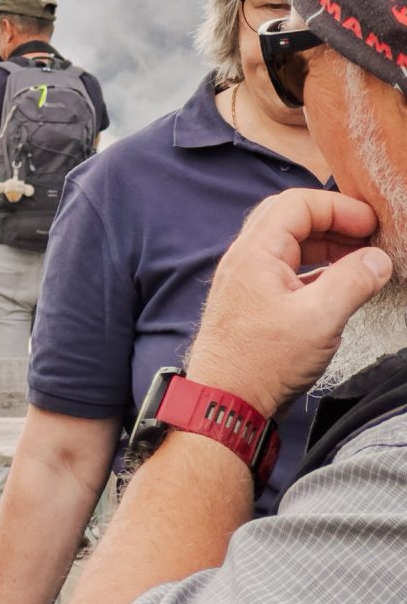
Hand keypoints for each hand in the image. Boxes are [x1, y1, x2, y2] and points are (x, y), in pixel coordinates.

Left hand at [185, 188, 391, 416]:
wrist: (225, 399)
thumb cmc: (262, 361)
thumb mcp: (319, 319)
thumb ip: (353, 282)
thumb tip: (378, 259)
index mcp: (255, 252)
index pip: (296, 204)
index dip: (338, 207)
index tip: (371, 224)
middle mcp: (246, 259)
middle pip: (291, 218)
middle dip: (333, 220)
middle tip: (368, 236)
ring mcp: (247, 279)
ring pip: (289, 244)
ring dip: (327, 245)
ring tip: (362, 260)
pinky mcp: (253, 300)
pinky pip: (287, 269)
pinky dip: (316, 268)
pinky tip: (341, 283)